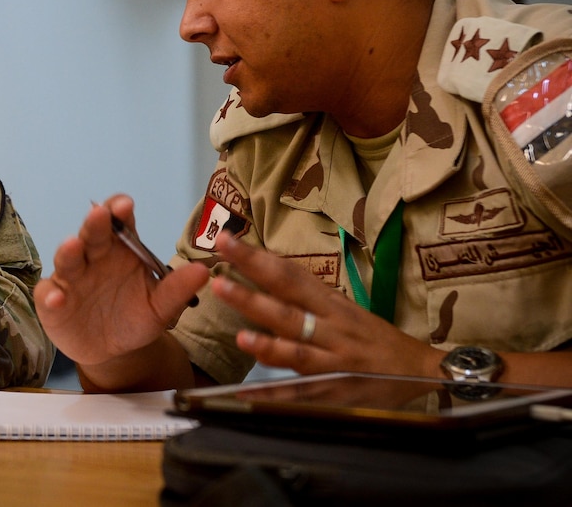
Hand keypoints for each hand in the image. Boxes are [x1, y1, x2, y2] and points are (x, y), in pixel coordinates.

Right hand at [34, 195, 208, 367]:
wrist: (113, 350)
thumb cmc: (135, 317)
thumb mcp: (160, 307)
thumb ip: (178, 289)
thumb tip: (204, 272)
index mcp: (121, 249)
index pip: (120, 221)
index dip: (119, 210)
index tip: (125, 205)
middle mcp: (94, 256)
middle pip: (92, 233)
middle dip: (95, 223)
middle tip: (100, 214)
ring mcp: (71, 277)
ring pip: (68, 258)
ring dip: (68, 251)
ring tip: (72, 246)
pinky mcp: (53, 301)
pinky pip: (48, 295)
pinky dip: (51, 296)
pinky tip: (57, 299)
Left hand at [210, 231, 442, 377]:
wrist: (420, 370)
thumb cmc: (373, 336)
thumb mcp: (343, 308)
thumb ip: (304, 297)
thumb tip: (261, 276)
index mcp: (332, 303)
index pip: (289, 275)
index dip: (258, 259)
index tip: (226, 242)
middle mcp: (333, 329)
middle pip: (289, 310)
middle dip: (253, 297)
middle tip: (219, 282)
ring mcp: (335, 362)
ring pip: (299, 351)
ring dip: (269, 345)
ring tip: (240, 337)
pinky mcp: (336, 391)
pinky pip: (303, 395)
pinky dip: (277, 396)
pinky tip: (249, 395)